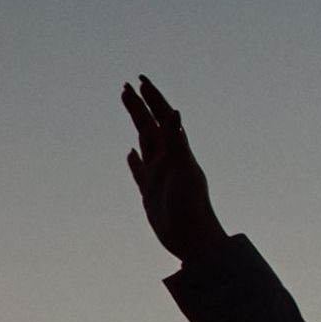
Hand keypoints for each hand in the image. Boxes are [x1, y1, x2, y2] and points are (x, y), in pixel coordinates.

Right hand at [120, 77, 221, 265]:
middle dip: (140, 106)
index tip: (140, 80)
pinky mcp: (151, 193)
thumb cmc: (192, 208)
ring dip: (137, 125)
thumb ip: (177, 142)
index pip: (163, 118)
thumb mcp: (184, 172)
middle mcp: (169, 161)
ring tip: (129, 109)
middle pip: (151, 127)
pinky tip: (131, 153)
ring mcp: (160, 176)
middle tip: (126, 86)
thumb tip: (175, 113)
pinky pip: (140, 171)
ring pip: (145, 143)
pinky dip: (135, 160)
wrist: (195, 241)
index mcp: (177, 153)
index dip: (153, 98)